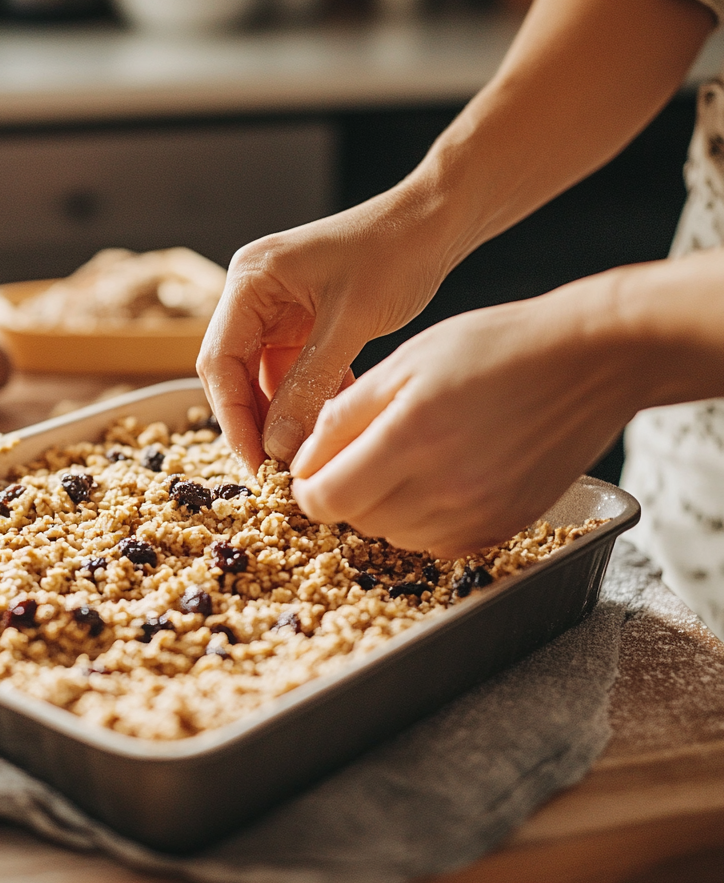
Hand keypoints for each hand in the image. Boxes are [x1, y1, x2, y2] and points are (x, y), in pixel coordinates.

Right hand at [197, 182, 458, 471]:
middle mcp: (254, 293)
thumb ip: (310, 383)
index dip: (232, 417)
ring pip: (263, 378)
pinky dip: (307, 399)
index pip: (219, 360)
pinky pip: (292, 371)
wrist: (436, 220)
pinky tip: (329, 424)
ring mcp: (277, 308)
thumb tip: (276, 445)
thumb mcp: (351, 322)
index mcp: (250, 280)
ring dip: (282, 416)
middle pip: (234, 372)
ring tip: (303, 455)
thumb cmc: (396, 251)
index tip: (254, 462)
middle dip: (255, 422)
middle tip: (276, 470)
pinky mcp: (303, 322)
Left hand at [289, 278, 645, 557]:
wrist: (588, 361)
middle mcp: (444, 489)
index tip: (312, 468)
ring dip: (381, 509)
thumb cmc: (494, 348)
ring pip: (394, 537)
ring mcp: (478, 515)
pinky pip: (438, 545)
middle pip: (357, 521)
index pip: (326, 498)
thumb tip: (304, 462)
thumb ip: (345, 416)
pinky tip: (436, 481)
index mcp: (410, 439)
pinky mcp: (505, 527)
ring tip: (403, 461)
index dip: (307, 486)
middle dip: (343, 493)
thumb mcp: (405, 362)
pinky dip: (422, 522)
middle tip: (358, 454)